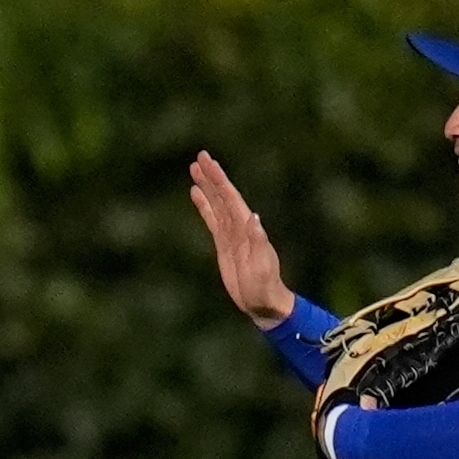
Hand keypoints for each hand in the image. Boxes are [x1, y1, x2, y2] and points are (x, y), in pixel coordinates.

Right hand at [188, 151, 298, 327]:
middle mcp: (239, 226)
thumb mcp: (262, 264)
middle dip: (212, 176)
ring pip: (216, 204)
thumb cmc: (264, 286)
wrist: (262, 301)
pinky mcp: (223, 244)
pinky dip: (204, 206)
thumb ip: (258, 241)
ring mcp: (231, 234)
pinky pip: (211, 220)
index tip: (209, 164)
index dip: (220, 180)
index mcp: (247, 228)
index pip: (231, 198)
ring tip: (194, 169)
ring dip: (206, 187)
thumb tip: (253, 217)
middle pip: (223, 196)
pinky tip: (196, 194)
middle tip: (200, 157)